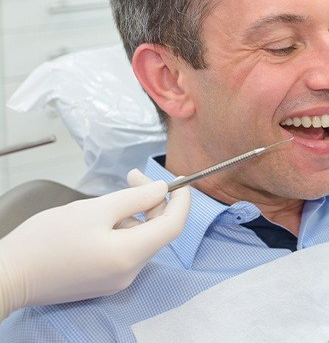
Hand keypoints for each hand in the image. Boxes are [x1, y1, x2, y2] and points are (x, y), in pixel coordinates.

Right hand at [0, 170, 189, 319]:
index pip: (174, 226)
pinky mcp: (104, 281)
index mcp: (131, 255)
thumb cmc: (50, 238)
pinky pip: (126, 250)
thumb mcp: (96, 209)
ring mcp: (117, 280)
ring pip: (141, 238)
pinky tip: (103, 217)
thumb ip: (135, 198)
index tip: (181, 180)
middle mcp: (130, 272)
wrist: (10, 275)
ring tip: (110, 198)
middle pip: (157, 231)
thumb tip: (163, 190)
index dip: (182, 201)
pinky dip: (123, 229)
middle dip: (152, 201)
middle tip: (133, 177)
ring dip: (135, 214)